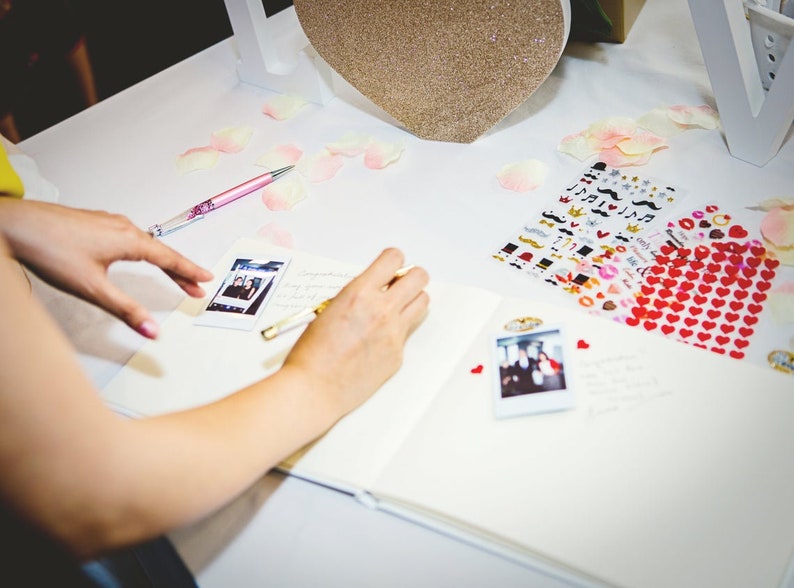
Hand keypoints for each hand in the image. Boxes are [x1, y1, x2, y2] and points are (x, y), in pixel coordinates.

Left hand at [0, 199, 212, 337]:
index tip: (206, 279)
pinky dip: (144, 251)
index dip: (189, 271)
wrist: (13, 225)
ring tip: (173, 274)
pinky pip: (130, 238)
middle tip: (196, 286)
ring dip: (162, 260)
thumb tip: (152, 331)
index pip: (169, 259)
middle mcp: (122, 227)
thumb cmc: (48, 249)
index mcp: (128, 240)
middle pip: (161, 251)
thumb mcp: (91, 287)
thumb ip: (125, 310)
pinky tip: (137, 256)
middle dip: (180, 270)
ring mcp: (107, 223)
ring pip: (145, 244)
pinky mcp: (94, 223)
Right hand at [282, 248, 429, 417]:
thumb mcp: (329, 309)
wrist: (315, 388)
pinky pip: (407, 334)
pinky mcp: (398, 355)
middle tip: (399, 286)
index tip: (389, 268)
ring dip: (411, 300)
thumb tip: (373, 290)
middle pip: (419, 278)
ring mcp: (394, 333)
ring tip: (394, 310)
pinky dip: (396, 332)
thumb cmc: (312, 352)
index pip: (394, 259)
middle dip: (411, 277)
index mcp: (360, 293)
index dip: (393, 261)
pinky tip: (377, 342)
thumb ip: (357, 296)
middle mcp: (382, 310)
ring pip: (422, 303)